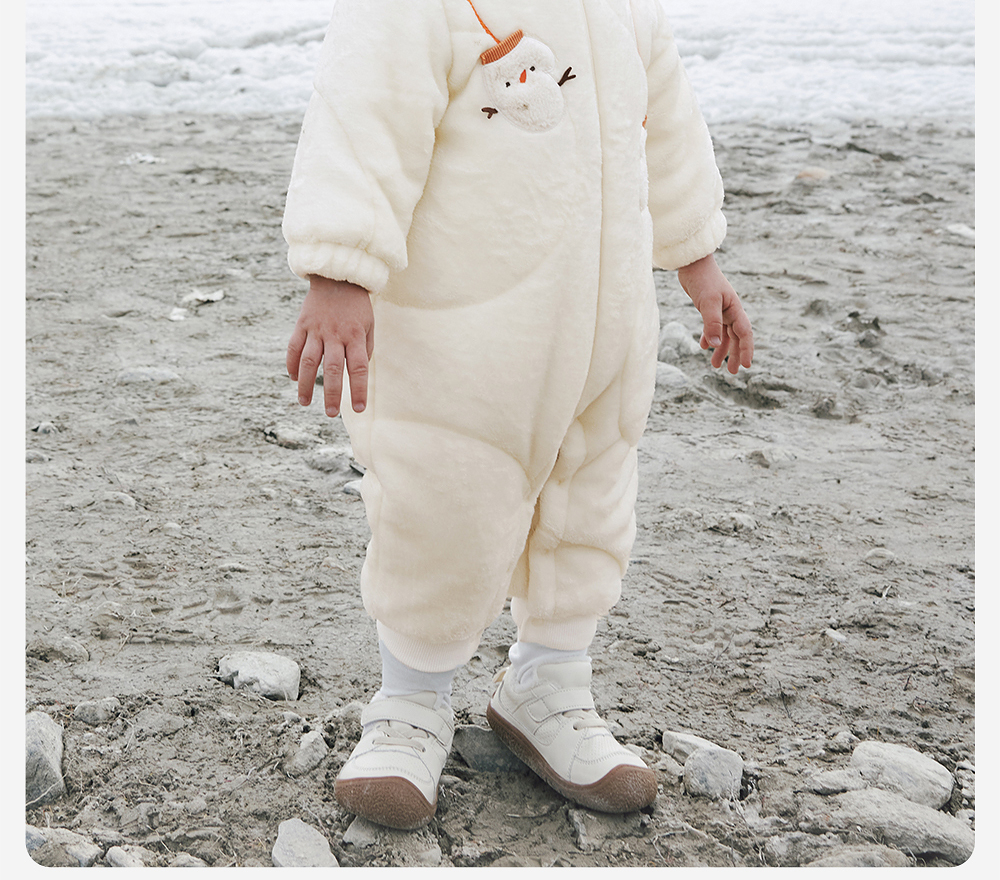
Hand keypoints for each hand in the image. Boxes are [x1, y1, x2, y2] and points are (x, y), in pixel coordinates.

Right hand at [286, 275, 373, 415]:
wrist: (337, 276)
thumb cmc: (357, 306)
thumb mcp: (369, 325)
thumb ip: (365, 349)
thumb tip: (358, 373)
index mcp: (355, 335)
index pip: (358, 368)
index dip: (358, 389)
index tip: (359, 409)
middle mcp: (335, 334)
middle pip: (333, 369)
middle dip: (332, 393)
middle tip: (331, 413)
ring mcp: (316, 329)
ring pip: (309, 362)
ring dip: (306, 385)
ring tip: (305, 403)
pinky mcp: (302, 324)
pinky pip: (294, 348)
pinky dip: (292, 365)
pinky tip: (294, 379)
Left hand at [677, 253, 752, 373]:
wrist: (692, 263)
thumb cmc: (703, 279)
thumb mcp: (707, 302)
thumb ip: (711, 323)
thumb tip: (716, 345)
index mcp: (735, 309)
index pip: (745, 333)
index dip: (747, 349)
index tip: (747, 365)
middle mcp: (730, 311)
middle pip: (737, 337)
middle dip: (736, 354)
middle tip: (734, 372)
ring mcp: (720, 310)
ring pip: (724, 334)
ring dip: (721, 349)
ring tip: (715, 365)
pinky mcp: (709, 308)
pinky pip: (713, 327)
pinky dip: (710, 338)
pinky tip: (704, 346)